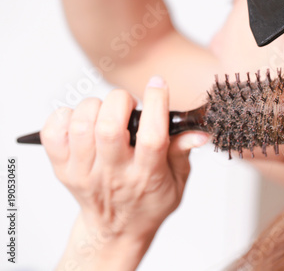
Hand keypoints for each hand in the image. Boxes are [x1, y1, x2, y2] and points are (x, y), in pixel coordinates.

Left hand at [41, 76, 208, 243]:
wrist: (115, 230)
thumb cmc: (148, 202)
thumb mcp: (177, 180)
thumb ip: (184, 151)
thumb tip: (199, 132)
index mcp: (146, 176)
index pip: (151, 137)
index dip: (156, 104)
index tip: (158, 85)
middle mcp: (113, 174)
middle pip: (108, 127)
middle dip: (120, 101)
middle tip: (128, 104)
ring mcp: (84, 172)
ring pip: (80, 126)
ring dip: (95, 107)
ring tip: (105, 112)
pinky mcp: (63, 170)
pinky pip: (52, 134)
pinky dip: (63, 117)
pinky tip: (82, 121)